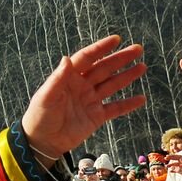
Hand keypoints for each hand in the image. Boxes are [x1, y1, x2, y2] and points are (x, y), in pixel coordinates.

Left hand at [22, 36, 146, 161]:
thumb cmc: (39, 116)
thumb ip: (57, 78)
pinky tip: (141, 99)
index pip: (87, 58)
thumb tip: (66, 58)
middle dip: (120, 59)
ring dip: (127, 76)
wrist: (42, 142)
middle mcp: (81, 86)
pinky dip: (128, 104)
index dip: (100, 48)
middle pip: (104, 68)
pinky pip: (115, 108)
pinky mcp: (96, 116)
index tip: (116, 39)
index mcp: (68, 78)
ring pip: (112, 85)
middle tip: (138, 49)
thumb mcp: (46, 96)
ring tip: (142, 66)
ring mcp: (90, 101)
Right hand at [167, 153, 181, 180]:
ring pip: (177, 164)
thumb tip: (173, 168)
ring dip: (172, 165)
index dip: (173, 156)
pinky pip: (178, 169)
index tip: (167, 157)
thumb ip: (180, 171)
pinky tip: (170, 171)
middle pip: (178, 160)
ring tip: (167, 166)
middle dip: (172, 159)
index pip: (180, 157)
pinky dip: (174, 169)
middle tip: (165, 159)